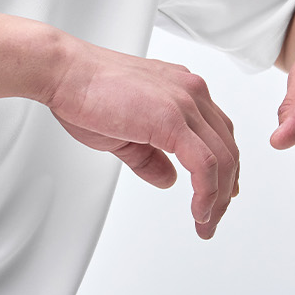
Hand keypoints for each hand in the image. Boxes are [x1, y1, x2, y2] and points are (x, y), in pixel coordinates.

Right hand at [38, 37, 238, 239]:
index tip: (222, 192)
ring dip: (219, 198)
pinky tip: (199, 211)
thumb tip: (168, 179)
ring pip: (223, 159)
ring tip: (206, 222)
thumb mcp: (125, 132)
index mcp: (183, 89)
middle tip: (214, 216)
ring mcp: (185, 103)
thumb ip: (150, 157)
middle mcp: (191, 92)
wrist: (65, 72)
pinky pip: (205, 164)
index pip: (219, 132)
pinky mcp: (173, 119)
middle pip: (228, 148)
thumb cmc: (86, 92)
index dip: (226, 167)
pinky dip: (207, 193)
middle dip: (226, 189)